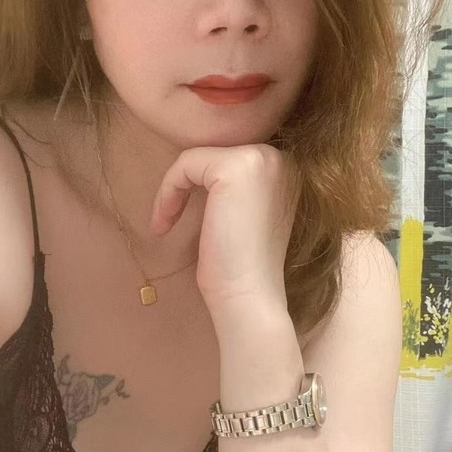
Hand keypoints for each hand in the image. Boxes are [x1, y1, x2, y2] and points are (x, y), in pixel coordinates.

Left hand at [148, 145, 299, 317]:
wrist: (249, 297)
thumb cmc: (241, 267)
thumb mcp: (243, 216)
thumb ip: (235, 188)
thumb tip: (199, 169)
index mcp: (286, 169)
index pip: (227, 160)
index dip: (200, 186)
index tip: (184, 219)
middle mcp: (279, 157)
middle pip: (212, 155)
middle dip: (185, 186)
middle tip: (168, 222)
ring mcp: (260, 159)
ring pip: (196, 158)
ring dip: (173, 190)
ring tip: (165, 225)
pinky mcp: (235, 168)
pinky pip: (185, 165)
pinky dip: (168, 192)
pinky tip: (165, 224)